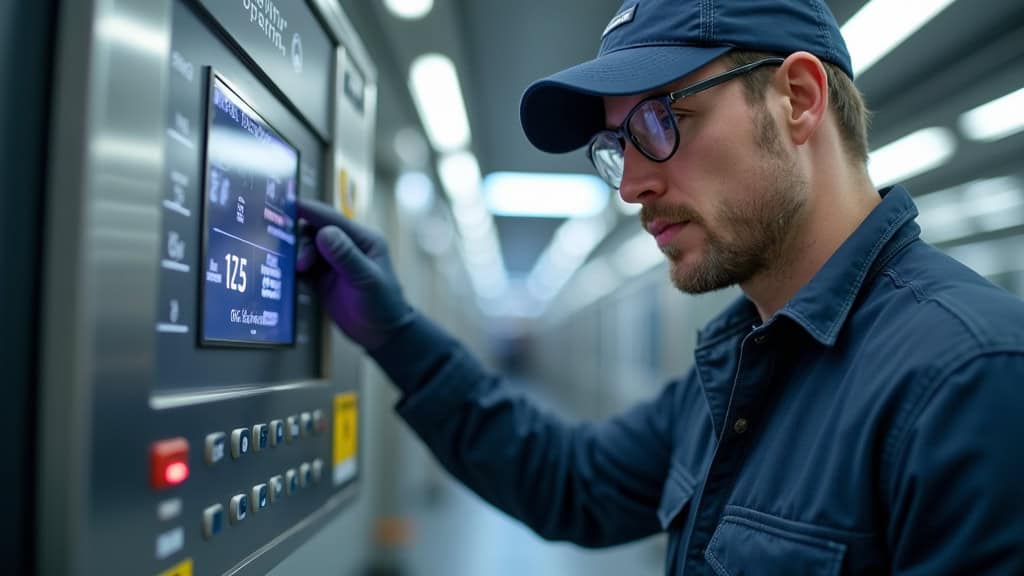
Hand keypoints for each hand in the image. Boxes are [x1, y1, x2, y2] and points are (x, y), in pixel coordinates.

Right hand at [297, 199, 414, 349]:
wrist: (382, 334)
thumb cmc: (383, 305)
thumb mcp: (366, 280)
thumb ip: (345, 256)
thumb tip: (324, 233)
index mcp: (363, 239)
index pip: (332, 219)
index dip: (309, 210)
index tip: (288, 204)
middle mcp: (347, 246)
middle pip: (314, 231)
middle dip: (301, 240)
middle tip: (299, 261)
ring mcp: (333, 262)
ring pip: (306, 248)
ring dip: (298, 255)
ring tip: (299, 271)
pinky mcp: (322, 278)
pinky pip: (303, 266)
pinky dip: (294, 268)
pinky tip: (289, 275)